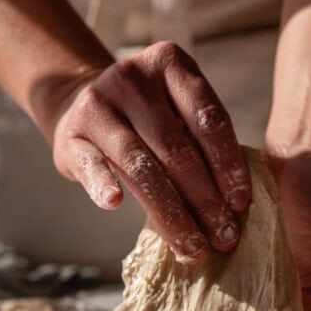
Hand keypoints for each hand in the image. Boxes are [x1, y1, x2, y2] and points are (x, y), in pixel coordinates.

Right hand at [50, 41, 250, 262]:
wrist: (77, 102)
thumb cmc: (143, 118)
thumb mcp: (174, 110)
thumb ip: (201, 141)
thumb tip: (236, 204)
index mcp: (169, 64)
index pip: (207, 119)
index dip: (227, 164)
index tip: (241, 203)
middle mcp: (132, 78)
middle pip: (177, 148)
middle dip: (205, 199)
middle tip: (224, 238)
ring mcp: (97, 105)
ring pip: (141, 165)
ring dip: (171, 212)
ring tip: (192, 246)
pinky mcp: (69, 135)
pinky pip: (91, 164)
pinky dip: (104, 184)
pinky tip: (115, 205)